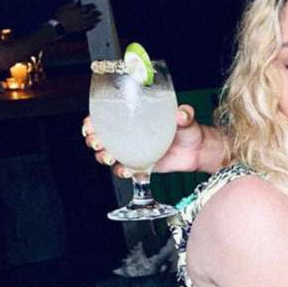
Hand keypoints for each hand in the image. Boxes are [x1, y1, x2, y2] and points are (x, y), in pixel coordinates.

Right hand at [55, 1, 100, 33]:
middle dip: (96, 13)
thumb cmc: (60, 16)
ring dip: (96, 20)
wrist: (57, 27)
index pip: (86, 8)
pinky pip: (87, 27)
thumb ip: (71, 3)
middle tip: (100, 13)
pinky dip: (91, 26)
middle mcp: (80, 17)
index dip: (91, 6)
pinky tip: (94, 25)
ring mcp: (80, 23)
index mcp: (77, 11)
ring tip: (100, 19)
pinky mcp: (79, 28)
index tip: (95, 6)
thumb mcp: (64, 7)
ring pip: (90, 21)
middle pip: (90, 15)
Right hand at [82, 104, 206, 176]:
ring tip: (110, 157)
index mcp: (134, 117)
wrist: (197, 151)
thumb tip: (182, 115)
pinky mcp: (139, 164)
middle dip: (93, 140)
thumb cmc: (189, 129)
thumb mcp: (187, 117)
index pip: (106, 116)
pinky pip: (123, 169)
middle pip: (100, 136)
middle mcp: (129, 133)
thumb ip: (185, 115)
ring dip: (102, 156)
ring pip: (107, 154)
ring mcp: (132, 150)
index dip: (92, 120)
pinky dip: (121, 171)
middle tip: (98, 142)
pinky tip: (127, 170)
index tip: (90, 124)